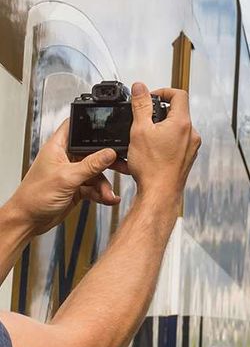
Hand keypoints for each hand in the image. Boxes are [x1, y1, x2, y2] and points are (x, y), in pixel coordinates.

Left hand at [7, 121, 122, 237]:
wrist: (29, 221)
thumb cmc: (34, 196)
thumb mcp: (67, 178)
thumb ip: (91, 165)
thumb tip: (109, 152)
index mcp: (58, 147)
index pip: (76, 127)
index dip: (92, 125)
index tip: (111, 128)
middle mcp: (66, 157)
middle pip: (93, 151)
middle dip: (108, 160)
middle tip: (123, 164)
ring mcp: (72, 173)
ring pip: (96, 172)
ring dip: (105, 183)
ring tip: (109, 193)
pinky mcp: (76, 187)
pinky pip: (94, 186)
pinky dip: (102, 193)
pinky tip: (108, 198)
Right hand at [125, 83, 200, 207]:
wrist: (159, 195)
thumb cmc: (152, 167)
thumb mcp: (140, 130)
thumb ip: (141, 106)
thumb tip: (140, 87)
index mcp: (182, 123)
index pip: (179, 95)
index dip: (163, 91)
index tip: (150, 98)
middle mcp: (191, 134)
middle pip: (176, 113)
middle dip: (157, 114)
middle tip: (142, 120)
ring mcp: (190, 148)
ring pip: (173, 130)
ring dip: (157, 130)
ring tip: (141, 139)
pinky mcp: (186, 159)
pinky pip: (174, 144)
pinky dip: (161, 144)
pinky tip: (146, 153)